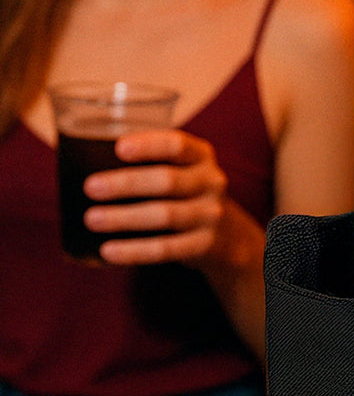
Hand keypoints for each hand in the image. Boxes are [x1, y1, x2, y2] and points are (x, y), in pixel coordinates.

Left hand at [81, 129, 239, 267]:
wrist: (228, 235)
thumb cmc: (184, 194)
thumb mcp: (180, 170)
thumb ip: (148, 163)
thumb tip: (83, 164)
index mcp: (201, 155)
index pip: (177, 144)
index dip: (149, 145)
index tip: (119, 148)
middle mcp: (211, 182)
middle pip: (168, 181)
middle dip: (127, 184)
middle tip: (90, 187)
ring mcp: (211, 214)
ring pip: (165, 215)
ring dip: (125, 218)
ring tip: (91, 219)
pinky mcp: (204, 245)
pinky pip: (166, 248)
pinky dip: (134, 250)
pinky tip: (108, 250)